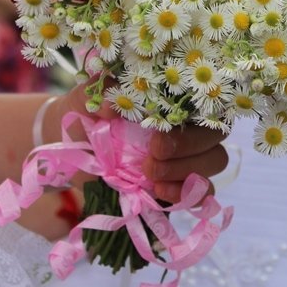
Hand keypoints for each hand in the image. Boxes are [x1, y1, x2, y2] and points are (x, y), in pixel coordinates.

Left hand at [46, 82, 228, 201]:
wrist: (71, 155)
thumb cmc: (87, 119)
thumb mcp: (87, 99)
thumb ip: (101, 91)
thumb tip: (114, 103)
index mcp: (173, 100)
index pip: (205, 102)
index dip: (190, 115)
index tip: (155, 133)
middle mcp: (186, 126)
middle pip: (216, 134)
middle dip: (188, 147)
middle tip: (153, 155)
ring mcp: (186, 158)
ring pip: (216, 160)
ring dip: (187, 170)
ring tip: (150, 175)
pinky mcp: (179, 187)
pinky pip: (204, 193)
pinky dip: (187, 194)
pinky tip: (160, 191)